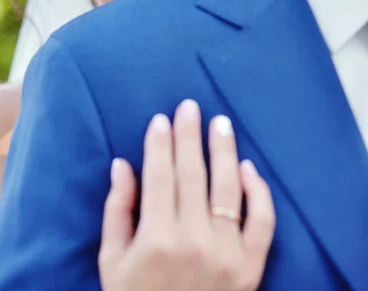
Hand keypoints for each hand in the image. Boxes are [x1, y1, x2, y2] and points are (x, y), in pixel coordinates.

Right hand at [99, 100, 274, 290]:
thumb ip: (117, 210)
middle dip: (189, 135)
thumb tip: (121, 164)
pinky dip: (258, 192)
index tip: (161, 119)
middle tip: (189, 107)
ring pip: (228, 188)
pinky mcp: (251, 266)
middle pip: (192, 173)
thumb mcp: (112, 262)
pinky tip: (248, 167)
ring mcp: (227, 253)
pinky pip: (262, 221)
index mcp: (156, 238)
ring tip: (221, 124)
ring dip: (224, 150)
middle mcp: (194, 240)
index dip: (159, 143)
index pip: (159, 174)